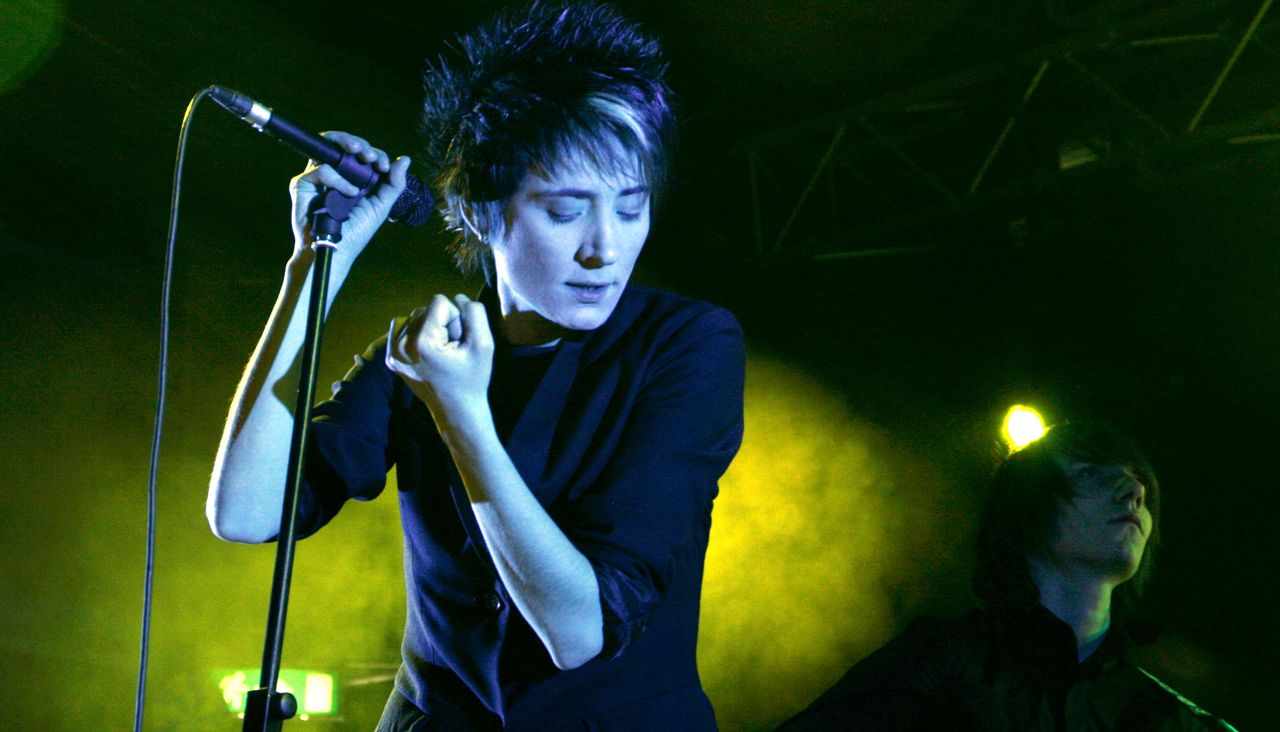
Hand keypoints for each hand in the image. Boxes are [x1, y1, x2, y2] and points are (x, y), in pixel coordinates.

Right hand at [288, 131, 410, 261]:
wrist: (335, 249)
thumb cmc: (357, 230)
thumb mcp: (381, 206)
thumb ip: (394, 183)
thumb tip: (405, 159)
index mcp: (355, 176)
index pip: (363, 154)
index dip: (376, 154)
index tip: (384, 167)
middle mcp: (336, 173)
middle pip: (344, 144)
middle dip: (361, 144)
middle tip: (371, 156)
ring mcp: (319, 176)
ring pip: (328, 145)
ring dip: (346, 142)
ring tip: (360, 152)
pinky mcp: (303, 183)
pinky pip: (321, 169)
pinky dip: (337, 178)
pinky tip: (350, 191)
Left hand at [386, 294, 495, 431]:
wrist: (455, 410)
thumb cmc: (472, 378)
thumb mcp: (484, 343)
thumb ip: (474, 313)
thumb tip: (458, 298)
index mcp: (422, 342)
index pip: (439, 301)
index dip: (455, 318)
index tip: (458, 341)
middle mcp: (401, 345)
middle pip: (425, 308)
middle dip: (441, 323)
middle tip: (450, 349)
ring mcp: (392, 352)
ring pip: (415, 317)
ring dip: (431, 329)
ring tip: (440, 353)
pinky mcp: (390, 357)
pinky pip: (405, 329)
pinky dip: (418, 336)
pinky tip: (427, 354)